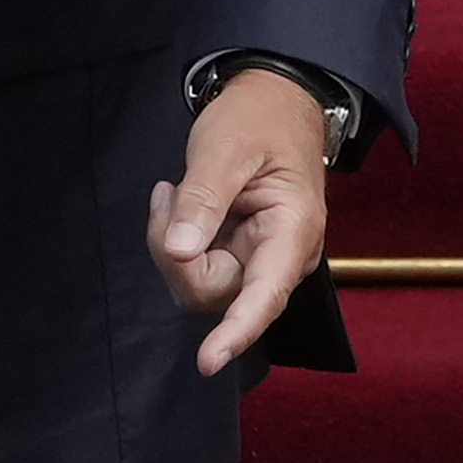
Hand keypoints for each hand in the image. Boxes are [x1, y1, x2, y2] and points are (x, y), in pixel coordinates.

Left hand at [147, 64, 332, 375]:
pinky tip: (178, 200)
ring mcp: (260, 258)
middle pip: (216, 291)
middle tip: (168, 194)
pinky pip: (197, 266)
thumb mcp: (225, 148)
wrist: (274, 100)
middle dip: (177, 254)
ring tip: (175, 191)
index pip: (263, 297)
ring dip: (173, 243)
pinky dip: (177, 239)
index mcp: (293, 232)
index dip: (235, 332)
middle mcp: (282, 257)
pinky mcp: (238, 253)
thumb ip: (203, 199)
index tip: (206, 361)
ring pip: (201, 283)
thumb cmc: (256, 118)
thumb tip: (179, 251)